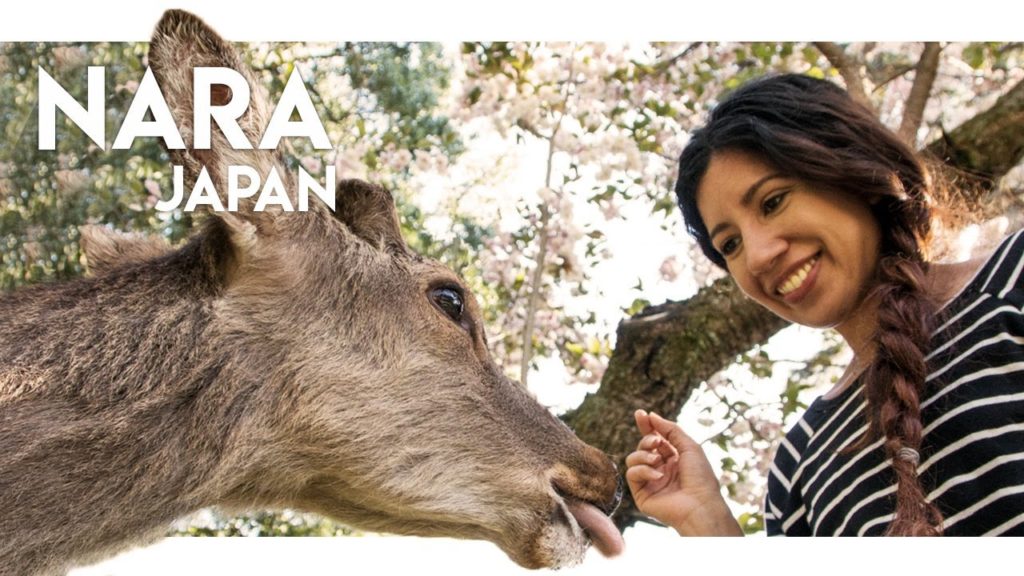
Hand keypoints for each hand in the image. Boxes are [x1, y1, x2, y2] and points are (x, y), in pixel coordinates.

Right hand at [625, 410, 742, 535]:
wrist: (700, 505)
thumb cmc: (700, 478)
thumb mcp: (689, 446)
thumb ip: (670, 429)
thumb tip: (651, 415)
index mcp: (673, 459)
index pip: (654, 439)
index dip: (647, 425)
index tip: (640, 413)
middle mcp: (660, 469)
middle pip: (642, 446)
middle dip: (646, 440)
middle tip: (656, 442)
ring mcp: (650, 482)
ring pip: (632, 459)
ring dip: (643, 455)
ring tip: (657, 460)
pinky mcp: (641, 494)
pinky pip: (631, 474)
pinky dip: (643, 470)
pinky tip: (658, 476)